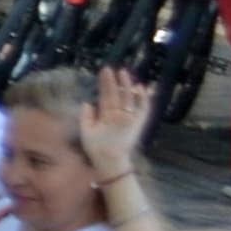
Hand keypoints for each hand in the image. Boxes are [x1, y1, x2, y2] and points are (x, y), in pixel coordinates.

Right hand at [79, 68, 153, 183]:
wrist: (112, 162)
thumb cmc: (96, 148)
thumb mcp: (86, 133)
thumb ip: (86, 117)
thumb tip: (89, 103)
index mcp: (108, 117)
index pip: (107, 95)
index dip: (106, 82)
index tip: (105, 71)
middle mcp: (123, 116)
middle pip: (121, 95)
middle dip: (118, 81)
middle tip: (117, 69)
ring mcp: (133, 119)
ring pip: (133, 99)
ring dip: (130, 86)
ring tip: (128, 75)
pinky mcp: (140, 123)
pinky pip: (144, 108)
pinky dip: (144, 98)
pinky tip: (143, 89)